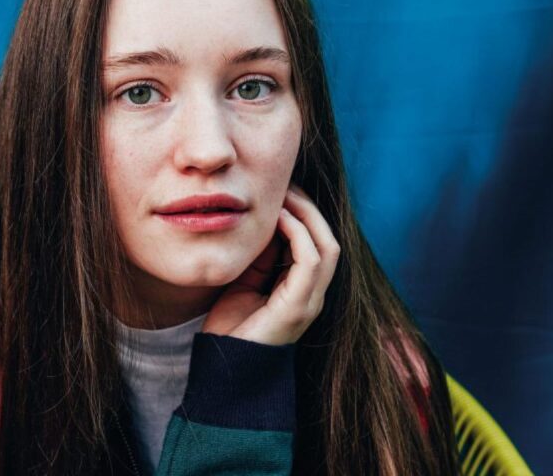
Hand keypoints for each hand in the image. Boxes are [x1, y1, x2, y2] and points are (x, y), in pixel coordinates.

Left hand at [202, 183, 339, 344]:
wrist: (224, 368)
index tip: (282, 190)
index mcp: (301, 289)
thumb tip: (262, 220)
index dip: (303, 214)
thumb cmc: (230, 327)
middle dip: (309, 209)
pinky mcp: (298, 306)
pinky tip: (279, 219)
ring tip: (285, 196)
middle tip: (287, 185)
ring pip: (327, 247)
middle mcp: (312, 295)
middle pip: (328, 240)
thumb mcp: (245, 280)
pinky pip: (310, 261)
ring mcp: (310, 301)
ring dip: (307, 216)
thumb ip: (259, 256)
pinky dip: (299, 234)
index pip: (316, 243)